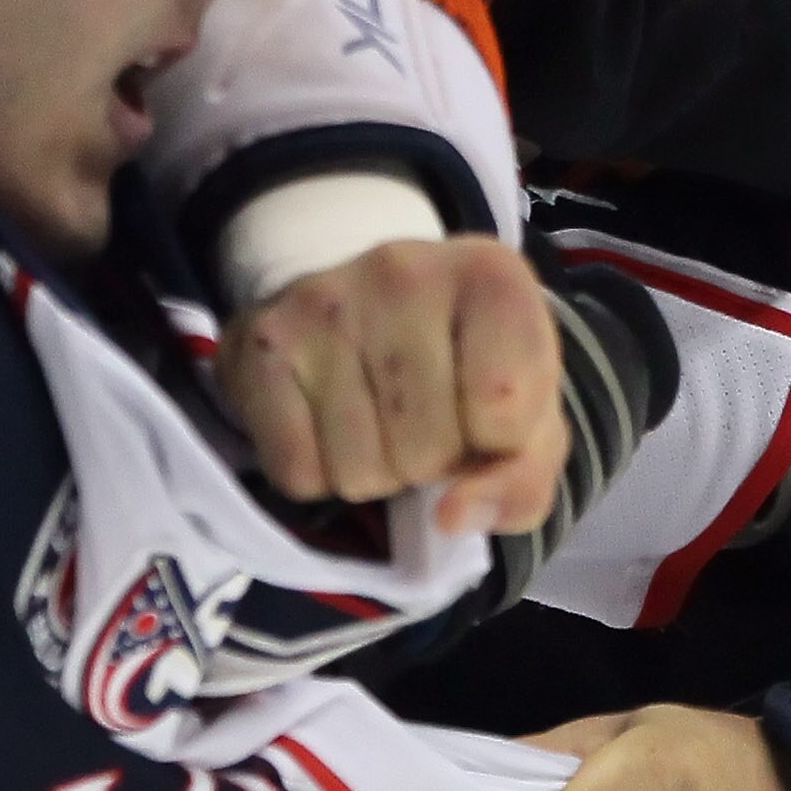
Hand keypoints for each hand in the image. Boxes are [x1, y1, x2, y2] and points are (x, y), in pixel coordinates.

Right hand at [220, 236, 565, 533]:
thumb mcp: (526, 416)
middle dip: (430, 462)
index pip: (507, 414)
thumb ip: (523, 480)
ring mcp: (326, 300)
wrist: (366, 303)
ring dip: (375, 472)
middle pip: (428, 450)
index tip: (486, 417)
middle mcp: (406, 271)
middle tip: (422, 419)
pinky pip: (297, 472)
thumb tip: (453, 518)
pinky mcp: (264, 340)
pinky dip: (317, 473)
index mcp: (493, 277)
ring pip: (359, 471)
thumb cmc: (464, 365)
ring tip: (378, 419)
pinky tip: (329, 422)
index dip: (498, 445)